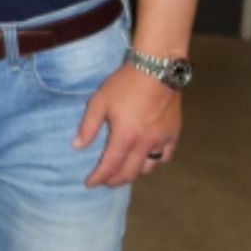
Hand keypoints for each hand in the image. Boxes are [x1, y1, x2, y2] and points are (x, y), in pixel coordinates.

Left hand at [74, 63, 181, 187]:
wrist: (157, 67)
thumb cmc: (126, 83)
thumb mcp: (100, 101)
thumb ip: (88, 126)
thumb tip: (77, 146)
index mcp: (125, 136)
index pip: (109, 167)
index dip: (98, 178)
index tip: (89, 183)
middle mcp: (144, 143)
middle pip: (129, 173)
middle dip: (114, 180)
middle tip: (105, 179)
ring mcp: (161, 139)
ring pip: (148, 168)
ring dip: (134, 173)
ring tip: (125, 169)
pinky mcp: (174, 133)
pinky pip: (165, 156)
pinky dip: (155, 161)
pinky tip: (148, 157)